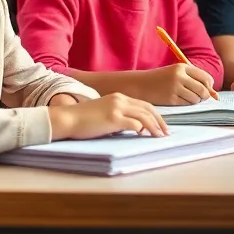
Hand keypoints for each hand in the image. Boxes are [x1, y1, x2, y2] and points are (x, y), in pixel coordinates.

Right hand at [48, 93, 168, 139]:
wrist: (67, 118)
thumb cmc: (83, 119)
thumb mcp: (104, 112)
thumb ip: (118, 116)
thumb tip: (133, 127)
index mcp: (118, 97)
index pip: (143, 105)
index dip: (155, 115)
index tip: (161, 125)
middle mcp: (120, 99)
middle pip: (148, 108)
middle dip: (160, 120)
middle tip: (166, 132)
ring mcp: (117, 108)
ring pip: (144, 116)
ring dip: (155, 127)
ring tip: (160, 136)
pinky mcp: (113, 118)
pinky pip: (134, 123)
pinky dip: (142, 129)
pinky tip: (143, 135)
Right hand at [136, 64, 215, 104]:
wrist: (141, 84)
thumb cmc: (162, 79)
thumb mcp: (176, 73)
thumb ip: (194, 79)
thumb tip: (214, 94)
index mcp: (182, 67)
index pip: (205, 78)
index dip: (209, 86)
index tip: (207, 89)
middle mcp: (179, 76)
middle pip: (203, 90)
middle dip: (205, 96)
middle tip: (200, 97)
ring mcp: (174, 88)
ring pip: (196, 98)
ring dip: (195, 101)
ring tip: (188, 98)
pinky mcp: (170, 99)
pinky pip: (187, 104)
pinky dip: (187, 104)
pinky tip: (180, 100)